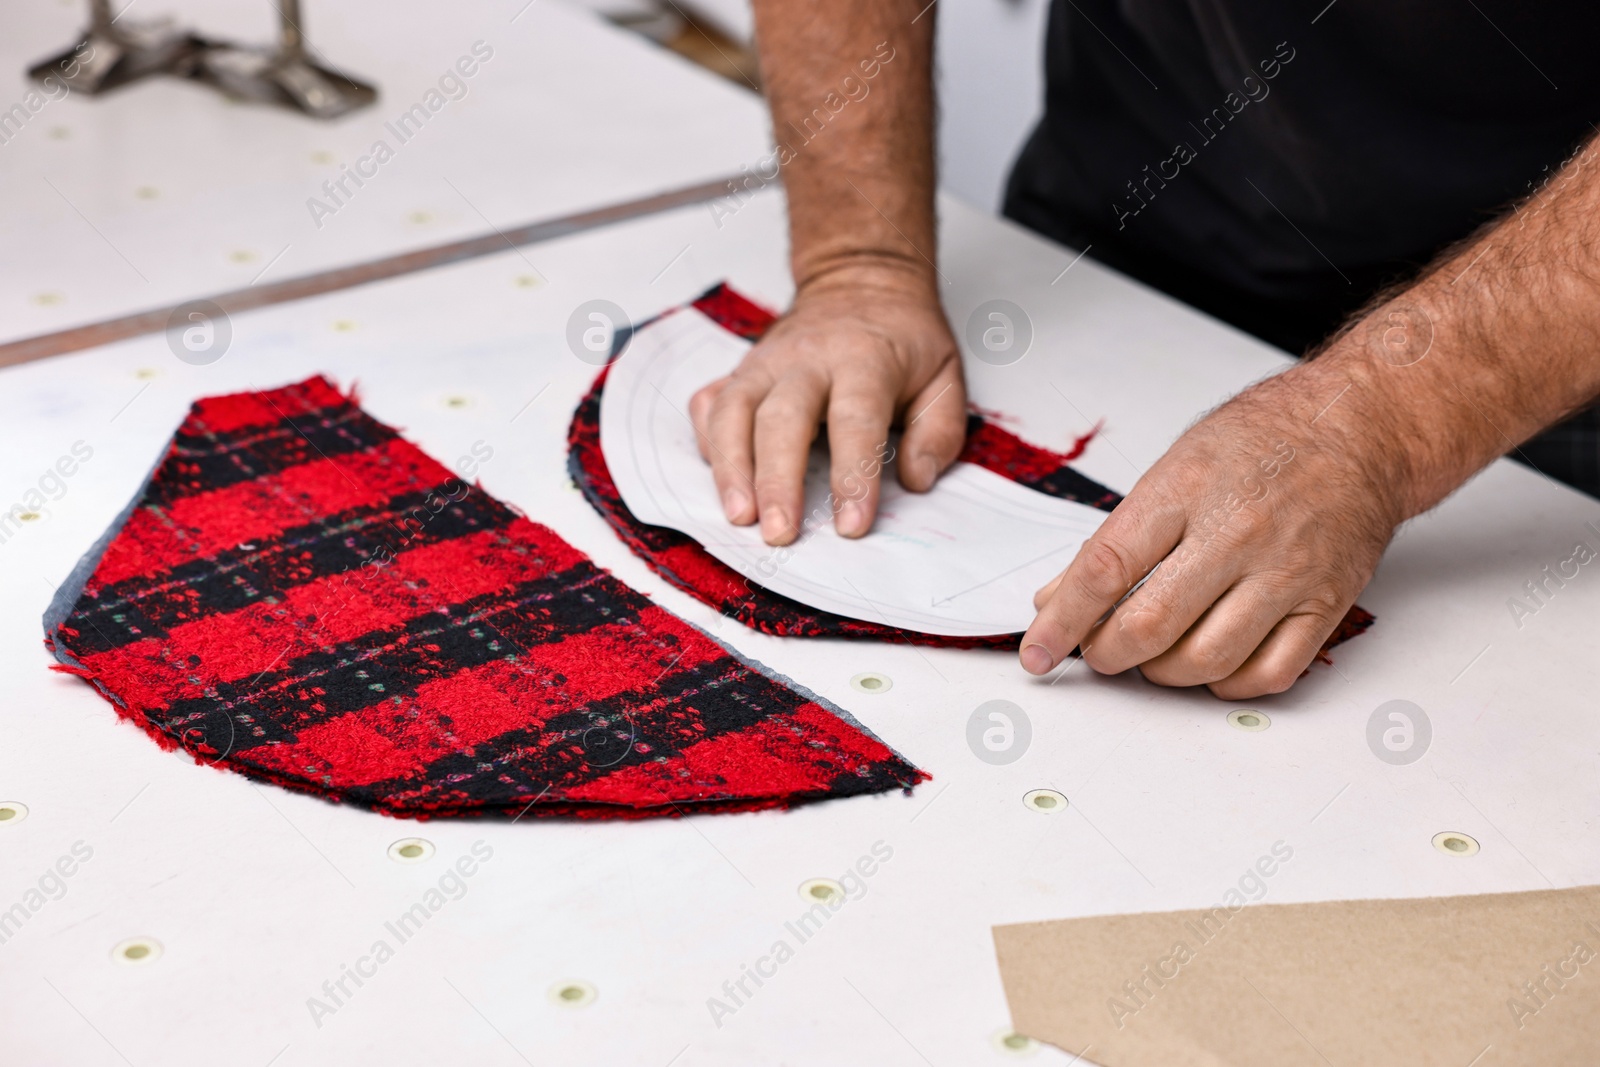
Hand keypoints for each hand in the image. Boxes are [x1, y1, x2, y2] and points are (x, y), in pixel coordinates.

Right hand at [689, 267, 967, 545]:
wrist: (859, 281)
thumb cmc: (902, 340)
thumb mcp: (945, 376)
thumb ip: (938, 432)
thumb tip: (916, 480)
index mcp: (864, 359)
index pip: (856, 420)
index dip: (852, 475)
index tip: (851, 525)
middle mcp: (807, 358)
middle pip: (781, 418)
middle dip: (777, 479)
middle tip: (780, 532)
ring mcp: (764, 363)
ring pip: (732, 411)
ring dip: (731, 467)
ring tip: (739, 516)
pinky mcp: (738, 371)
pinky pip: (709, 405)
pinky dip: (707, 443)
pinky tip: (720, 480)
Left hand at [1019, 356, 1403, 698]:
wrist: (1361, 430)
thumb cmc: (1264, 441)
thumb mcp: (1173, 468)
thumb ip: (1115, 539)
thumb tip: (1058, 599)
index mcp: (1186, 492)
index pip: (1105, 569)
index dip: (1061, 621)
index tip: (1037, 651)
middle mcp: (1237, 534)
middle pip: (1151, 626)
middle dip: (1107, 654)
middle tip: (1099, 651)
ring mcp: (1286, 572)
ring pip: (1205, 661)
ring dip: (1161, 674)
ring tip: (1151, 657)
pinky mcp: (1325, 604)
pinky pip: (1268, 674)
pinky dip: (1226, 685)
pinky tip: (1210, 667)